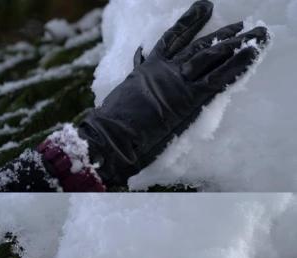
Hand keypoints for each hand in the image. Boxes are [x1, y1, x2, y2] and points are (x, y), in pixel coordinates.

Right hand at [79, 0, 268, 185]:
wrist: (112, 134)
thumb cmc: (112, 120)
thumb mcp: (124, 91)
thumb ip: (137, 74)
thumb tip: (140, 59)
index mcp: (147, 67)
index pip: (171, 39)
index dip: (189, 23)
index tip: (203, 8)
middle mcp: (165, 69)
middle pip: (199, 45)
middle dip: (222, 33)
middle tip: (241, 23)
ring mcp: (178, 81)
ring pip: (213, 55)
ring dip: (237, 43)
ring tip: (256, 33)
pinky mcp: (190, 98)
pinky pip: (219, 78)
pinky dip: (237, 65)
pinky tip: (252, 54)